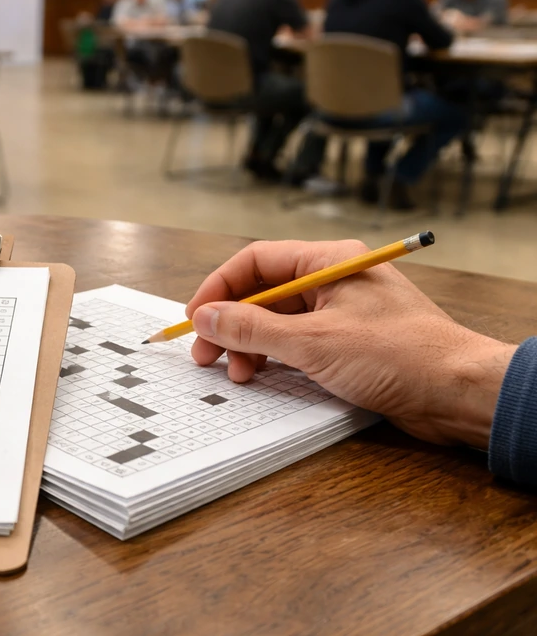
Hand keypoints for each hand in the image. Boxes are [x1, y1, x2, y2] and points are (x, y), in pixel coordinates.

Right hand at [185, 240, 515, 447]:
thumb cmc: (400, 356)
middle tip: (206, 354)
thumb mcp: (313, 343)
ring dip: (250, 345)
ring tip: (237, 373)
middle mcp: (333, 280)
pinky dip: (274, 358)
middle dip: (231, 324)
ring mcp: (341, 311)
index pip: (257, 261)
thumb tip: (206, 318)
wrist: (458, 393)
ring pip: (277, 321)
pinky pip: (297, 342)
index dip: (219, 287)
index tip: (196, 317)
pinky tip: (262, 375)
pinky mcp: (348, 342)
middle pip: (263, 293)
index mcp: (328, 261)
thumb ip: (252, 330)